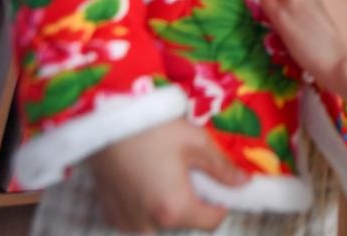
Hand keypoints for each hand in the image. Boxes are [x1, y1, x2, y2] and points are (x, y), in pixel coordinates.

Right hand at [88, 118, 244, 231]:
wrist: (102, 121)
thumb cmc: (153, 129)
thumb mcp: (196, 143)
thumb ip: (222, 168)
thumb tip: (243, 183)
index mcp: (174, 210)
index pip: (211, 223)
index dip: (221, 203)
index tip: (218, 184)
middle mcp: (148, 224)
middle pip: (185, 221)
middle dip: (193, 201)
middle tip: (188, 170)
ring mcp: (125, 222)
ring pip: (160, 222)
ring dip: (168, 205)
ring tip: (165, 172)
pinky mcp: (109, 214)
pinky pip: (137, 218)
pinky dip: (145, 205)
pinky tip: (144, 178)